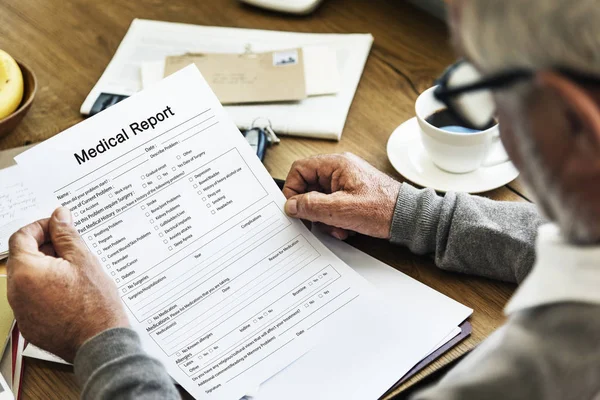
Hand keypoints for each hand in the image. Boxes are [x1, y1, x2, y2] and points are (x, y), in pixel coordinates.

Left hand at [7, 207, 128, 361]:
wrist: (100, 342)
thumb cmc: (95, 304)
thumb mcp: (84, 260)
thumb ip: (66, 235)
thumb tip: (59, 217)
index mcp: (26, 271)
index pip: (21, 237)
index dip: (41, 227)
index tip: (58, 227)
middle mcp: (16, 292)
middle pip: (23, 258)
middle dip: (45, 248)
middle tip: (71, 248)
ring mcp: (21, 311)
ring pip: (28, 279)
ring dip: (47, 268)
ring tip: (75, 271)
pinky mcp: (30, 324)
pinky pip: (33, 299)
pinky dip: (47, 289)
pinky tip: (71, 291)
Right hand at [283, 153, 400, 239]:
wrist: (408, 218)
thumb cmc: (384, 208)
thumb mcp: (341, 210)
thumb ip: (312, 206)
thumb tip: (291, 205)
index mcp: (336, 164)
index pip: (299, 169)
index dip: (292, 189)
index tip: (294, 208)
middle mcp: (340, 170)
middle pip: (309, 187)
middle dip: (312, 209)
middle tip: (318, 222)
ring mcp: (346, 182)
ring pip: (320, 199)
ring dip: (324, 218)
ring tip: (337, 228)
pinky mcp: (352, 194)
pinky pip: (332, 205)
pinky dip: (335, 219)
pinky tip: (345, 228)